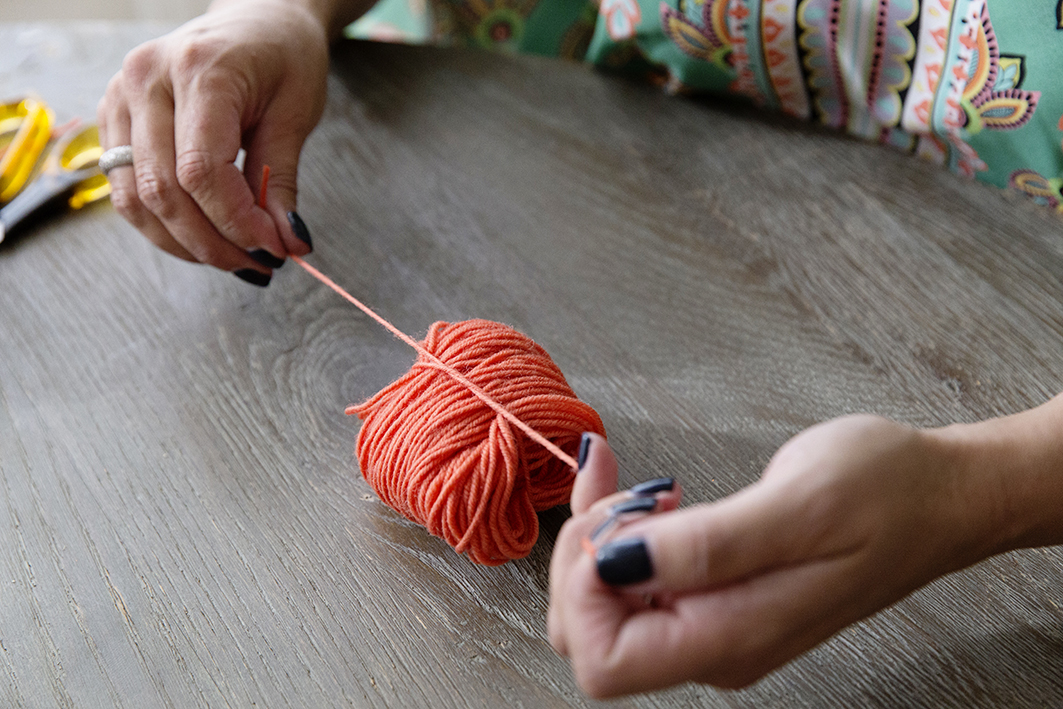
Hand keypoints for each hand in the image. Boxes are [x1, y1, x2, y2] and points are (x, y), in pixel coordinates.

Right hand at [98, 0, 328, 280]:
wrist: (256, 19)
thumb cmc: (282, 57)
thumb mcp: (296, 114)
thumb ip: (282, 181)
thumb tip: (288, 243)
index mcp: (199, 71)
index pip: (201, 172)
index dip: (236, 222)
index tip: (274, 248)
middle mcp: (147, 80)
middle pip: (162, 191)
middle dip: (213, 242)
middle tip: (258, 264)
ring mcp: (121, 97)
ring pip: (134, 198)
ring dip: (184, 242)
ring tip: (233, 258)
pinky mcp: (114, 116)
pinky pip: (125, 187)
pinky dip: (163, 223)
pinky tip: (202, 235)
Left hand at [548, 416, 999, 696]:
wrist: (941, 498)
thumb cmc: (886, 495)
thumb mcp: (798, 506)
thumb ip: (705, 546)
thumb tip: (613, 564)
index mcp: (729, 638)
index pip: (602, 659)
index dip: (584, 589)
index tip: (619, 518)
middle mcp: (713, 646)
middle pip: (588, 634)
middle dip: (582, 555)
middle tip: (620, 488)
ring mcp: (712, 622)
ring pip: (604, 601)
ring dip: (597, 536)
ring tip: (630, 481)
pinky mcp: (715, 594)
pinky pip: (635, 576)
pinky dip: (618, 527)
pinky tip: (637, 485)